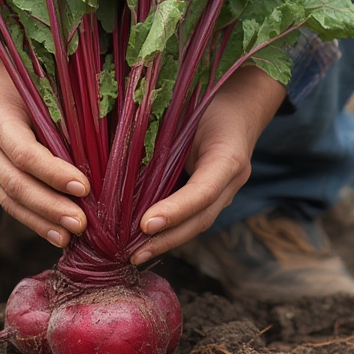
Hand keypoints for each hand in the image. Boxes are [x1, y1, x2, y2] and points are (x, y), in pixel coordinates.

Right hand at [0, 53, 89, 247]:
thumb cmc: (25, 88)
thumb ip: (62, 118)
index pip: (24, 153)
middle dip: (51, 207)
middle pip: (16, 184)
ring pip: (10, 202)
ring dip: (43, 222)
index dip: (53, 173)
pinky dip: (36, 223)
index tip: (84, 187)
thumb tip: (101, 151)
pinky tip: (58, 236)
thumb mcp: (42, 93)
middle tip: (82, 223)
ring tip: (71, 237)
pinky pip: (11, 207)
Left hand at [130, 66, 285, 264]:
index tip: (145, 224)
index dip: (176, 210)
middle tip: (132, 253)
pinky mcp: (212, 197)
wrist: (237, 105)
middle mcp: (230, 181)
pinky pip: (191, 218)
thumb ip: (163, 128)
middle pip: (201, 219)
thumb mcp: (187, 108)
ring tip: (132, 255)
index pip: (203, 191)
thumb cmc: (207, 99)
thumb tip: (116, 148)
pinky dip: (168, 232)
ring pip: (197, 225)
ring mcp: (224, 192)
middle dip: (166, 239)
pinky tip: (142, 242)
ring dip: (165, 242)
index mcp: (228, 157)